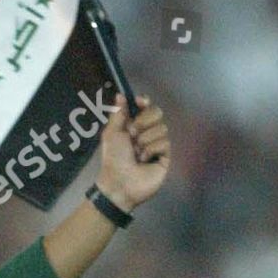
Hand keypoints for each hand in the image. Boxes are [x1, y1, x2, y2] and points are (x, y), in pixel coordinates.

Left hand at [95, 94, 169, 212]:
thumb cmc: (113, 159)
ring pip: (161, 128)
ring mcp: (157, 144)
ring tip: (136, 153)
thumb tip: (120, 95)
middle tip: (132, 134)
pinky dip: (152, 150)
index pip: (146, 107)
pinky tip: (144, 160)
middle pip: (157, 112)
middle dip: (144, 121)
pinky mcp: (165, 155)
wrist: (119, 182)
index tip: (141, 102)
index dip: (145, 102)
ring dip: (145, 140)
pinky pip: (165, 142)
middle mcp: (146, 132)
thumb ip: (118, 114)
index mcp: (133, 126)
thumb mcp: (111, 133)